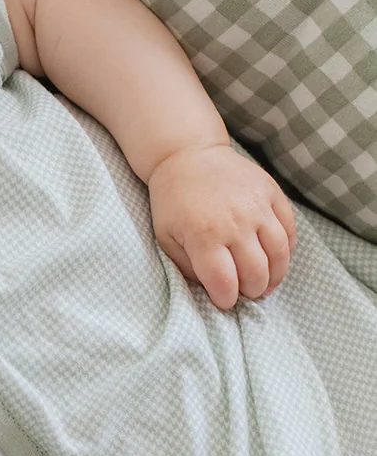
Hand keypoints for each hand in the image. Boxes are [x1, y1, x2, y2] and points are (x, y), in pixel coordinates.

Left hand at [147, 142, 296, 310]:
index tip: (224, 299)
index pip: (225, 282)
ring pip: (279, 254)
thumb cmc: (173, 201)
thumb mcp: (166, 237)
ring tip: (264, 282)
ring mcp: (257, 206)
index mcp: (204, 235)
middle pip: (256, 272)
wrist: (188, 155)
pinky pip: (289, 230)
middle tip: (245, 292)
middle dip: (251, 290)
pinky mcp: (272, 193)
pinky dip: (286, 251)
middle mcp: (235, 222)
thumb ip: (188, 267)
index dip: (226, 299)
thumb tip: (212, 288)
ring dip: (274, 276)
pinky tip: (275, 258)